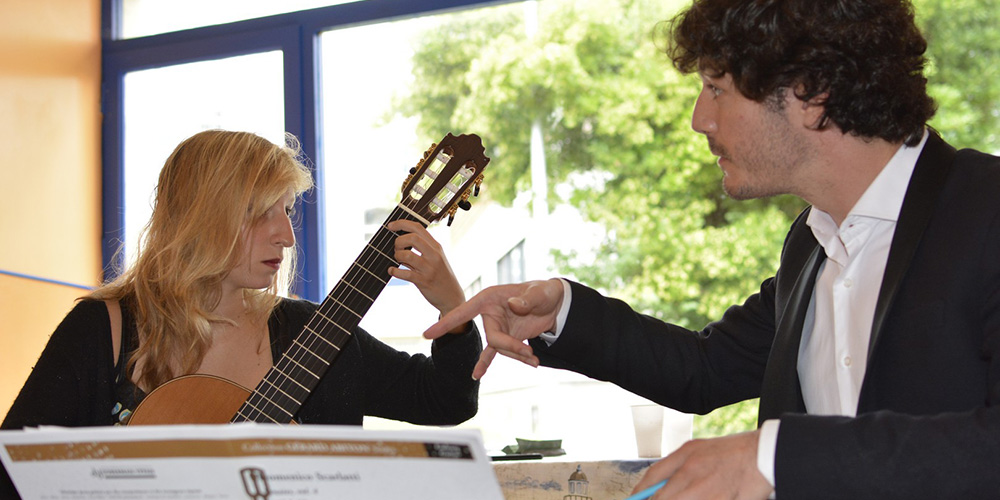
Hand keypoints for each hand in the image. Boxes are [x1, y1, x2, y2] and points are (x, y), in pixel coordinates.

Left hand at [386, 220, 464, 320]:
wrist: (452, 297)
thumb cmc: (440, 276)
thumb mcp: (436, 258)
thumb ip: (423, 248)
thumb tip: (400, 241)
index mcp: (436, 247)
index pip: (418, 227)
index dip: (401, 224)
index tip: (391, 226)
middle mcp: (434, 255)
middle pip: (412, 238)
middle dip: (398, 242)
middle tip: (397, 249)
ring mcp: (429, 269)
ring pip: (407, 255)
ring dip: (397, 256)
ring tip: (397, 261)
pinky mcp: (424, 282)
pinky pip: (405, 274)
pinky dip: (394, 271)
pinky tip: (392, 271)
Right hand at [424, 278, 564, 378]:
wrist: (554, 304)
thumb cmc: (543, 292)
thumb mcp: (539, 293)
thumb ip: (527, 299)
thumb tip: (514, 305)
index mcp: (489, 298)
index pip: (464, 312)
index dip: (446, 323)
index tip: (427, 334)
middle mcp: (489, 313)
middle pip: (492, 338)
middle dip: (510, 347)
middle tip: (529, 352)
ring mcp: (497, 327)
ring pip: (499, 349)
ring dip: (517, 355)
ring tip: (534, 359)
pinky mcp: (505, 338)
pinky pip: (497, 353)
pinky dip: (490, 363)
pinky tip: (477, 375)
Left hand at [631, 430, 772, 499]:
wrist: (766, 453)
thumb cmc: (736, 452)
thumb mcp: (702, 450)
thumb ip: (682, 465)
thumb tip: (662, 485)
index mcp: (687, 454)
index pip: (653, 475)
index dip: (641, 491)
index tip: (635, 499)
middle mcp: (693, 471)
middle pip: (663, 497)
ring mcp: (706, 489)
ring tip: (692, 495)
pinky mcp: (721, 499)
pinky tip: (703, 498)